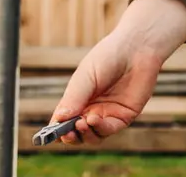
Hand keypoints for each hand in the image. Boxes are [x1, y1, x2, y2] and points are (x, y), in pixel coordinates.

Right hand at [48, 0, 185, 144]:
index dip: (56, 130)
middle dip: (70, 137)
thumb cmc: (108, 57)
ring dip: (84, 135)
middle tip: (66, 133)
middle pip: (77, 133)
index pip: (64, 120)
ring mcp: (108, 114)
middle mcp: (91, 109)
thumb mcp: (85, 77)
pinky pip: (109, 129)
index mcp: (78, 99)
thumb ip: (73, 99)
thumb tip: (59, 119)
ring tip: (80, 124)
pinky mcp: (124, 116)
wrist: (136, 48)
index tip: (50, 134)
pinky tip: (93, 119)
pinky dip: (99, 128)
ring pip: (93, 136)